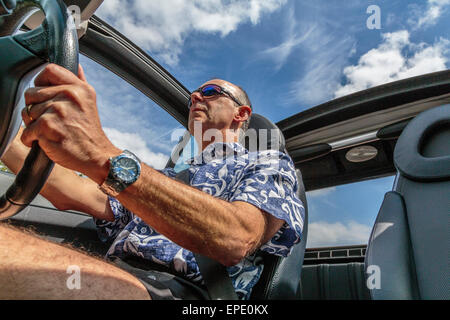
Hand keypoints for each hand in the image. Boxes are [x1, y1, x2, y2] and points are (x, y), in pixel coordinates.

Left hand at [21, 64, 120, 183]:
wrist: (97, 155)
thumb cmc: (90, 131)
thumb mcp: (89, 101)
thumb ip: (80, 81)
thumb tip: (76, 65)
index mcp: (79, 88)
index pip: (49, 70)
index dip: (41, 81)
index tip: (44, 94)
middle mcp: (69, 96)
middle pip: (31, 93)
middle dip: (35, 107)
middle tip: (49, 118)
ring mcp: (57, 111)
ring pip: (27, 112)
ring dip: (33, 125)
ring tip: (50, 131)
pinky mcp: (47, 127)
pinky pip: (26, 131)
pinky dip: (32, 140)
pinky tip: (46, 141)